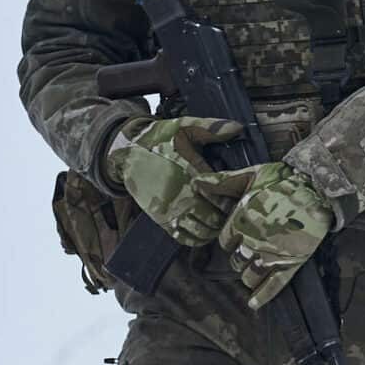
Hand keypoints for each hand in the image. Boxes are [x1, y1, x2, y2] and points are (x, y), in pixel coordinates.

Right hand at [107, 116, 243, 246]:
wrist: (126, 152)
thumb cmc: (159, 139)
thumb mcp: (184, 127)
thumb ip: (211, 128)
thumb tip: (238, 128)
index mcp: (190, 173)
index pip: (221, 195)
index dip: (233, 197)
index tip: (238, 192)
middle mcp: (181, 195)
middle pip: (215, 217)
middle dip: (227, 214)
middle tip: (234, 207)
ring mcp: (169, 209)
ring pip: (202, 231)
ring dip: (215, 227)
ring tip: (221, 216)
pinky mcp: (160, 218)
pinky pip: (183, 237)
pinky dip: (198, 237)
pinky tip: (205, 226)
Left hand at [209, 162, 334, 308]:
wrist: (318, 189)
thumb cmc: (283, 180)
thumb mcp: (250, 175)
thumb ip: (222, 182)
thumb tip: (196, 181)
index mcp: (240, 222)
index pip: (225, 242)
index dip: (231, 240)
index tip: (238, 238)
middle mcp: (253, 241)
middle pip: (236, 260)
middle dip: (239, 259)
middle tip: (248, 253)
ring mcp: (272, 254)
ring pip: (251, 275)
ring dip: (249, 276)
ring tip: (252, 272)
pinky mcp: (292, 262)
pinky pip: (274, 284)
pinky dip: (263, 296)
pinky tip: (253, 303)